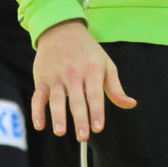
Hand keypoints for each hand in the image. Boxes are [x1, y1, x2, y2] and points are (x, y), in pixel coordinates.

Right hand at [31, 20, 135, 140]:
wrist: (62, 30)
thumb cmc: (88, 52)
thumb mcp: (106, 64)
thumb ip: (116, 88)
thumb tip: (131, 104)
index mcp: (92, 70)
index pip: (95, 95)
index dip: (97, 111)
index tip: (98, 128)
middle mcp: (73, 74)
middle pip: (77, 100)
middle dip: (80, 119)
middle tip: (83, 137)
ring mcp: (56, 76)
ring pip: (56, 99)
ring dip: (58, 116)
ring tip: (60, 132)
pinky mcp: (42, 78)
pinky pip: (38, 96)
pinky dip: (36, 111)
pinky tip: (39, 125)